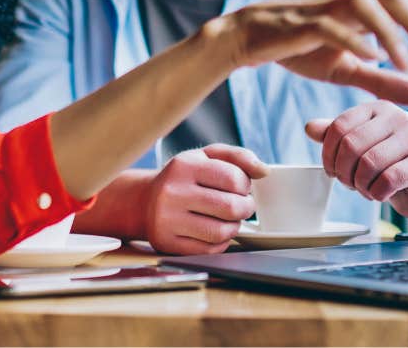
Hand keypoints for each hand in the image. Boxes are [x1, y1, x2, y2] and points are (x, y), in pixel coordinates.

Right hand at [143, 145, 266, 254]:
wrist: (144, 201)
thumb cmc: (183, 177)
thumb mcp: (205, 157)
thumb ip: (237, 157)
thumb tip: (264, 171)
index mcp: (184, 165)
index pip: (232, 178)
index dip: (245, 185)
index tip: (241, 187)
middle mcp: (173, 192)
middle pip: (230, 207)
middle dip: (245, 208)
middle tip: (242, 205)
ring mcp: (168, 220)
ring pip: (222, 232)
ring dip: (234, 227)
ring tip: (229, 218)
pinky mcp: (168, 243)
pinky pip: (210, 250)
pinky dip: (221, 242)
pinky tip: (214, 230)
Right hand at [211, 0, 407, 105]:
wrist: (246, 40)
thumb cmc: (296, 50)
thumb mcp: (347, 71)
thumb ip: (386, 81)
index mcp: (365, 14)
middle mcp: (350, 4)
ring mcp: (325, 9)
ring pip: (368, 4)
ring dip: (394, 33)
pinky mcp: (300, 22)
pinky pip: (332, 25)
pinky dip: (354, 38)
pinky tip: (370, 57)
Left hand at [306, 101, 407, 221]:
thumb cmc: (387, 164)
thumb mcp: (358, 146)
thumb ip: (334, 135)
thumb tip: (309, 128)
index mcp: (378, 109)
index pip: (339, 126)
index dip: (328, 152)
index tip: (330, 170)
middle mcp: (398, 118)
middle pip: (352, 144)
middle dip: (343, 170)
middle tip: (347, 183)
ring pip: (369, 163)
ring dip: (359, 184)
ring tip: (363, 188)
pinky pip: (388, 180)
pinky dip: (376, 193)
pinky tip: (379, 194)